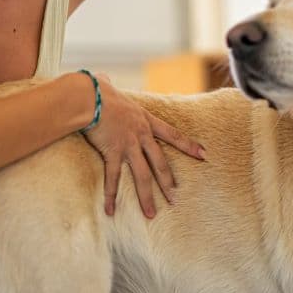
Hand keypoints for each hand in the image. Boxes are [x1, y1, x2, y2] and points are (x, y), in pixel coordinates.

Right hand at [79, 73, 205, 218]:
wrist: (89, 96)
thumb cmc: (96, 89)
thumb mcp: (109, 86)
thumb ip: (109, 84)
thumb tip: (102, 79)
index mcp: (144, 120)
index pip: (172, 135)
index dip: (189, 146)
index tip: (204, 155)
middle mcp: (141, 134)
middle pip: (160, 163)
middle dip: (168, 183)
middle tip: (175, 200)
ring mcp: (128, 145)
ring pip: (142, 175)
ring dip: (146, 196)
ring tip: (151, 214)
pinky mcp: (113, 152)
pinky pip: (113, 178)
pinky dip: (111, 196)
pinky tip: (111, 210)